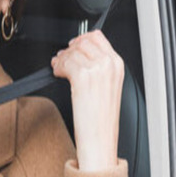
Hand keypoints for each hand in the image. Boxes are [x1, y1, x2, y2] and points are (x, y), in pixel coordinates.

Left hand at [51, 31, 123, 171]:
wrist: (100, 139)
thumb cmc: (101, 120)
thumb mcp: (106, 88)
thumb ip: (99, 68)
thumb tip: (81, 56)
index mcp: (117, 65)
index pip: (98, 37)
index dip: (81, 39)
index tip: (72, 46)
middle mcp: (109, 65)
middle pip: (83, 42)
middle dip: (69, 49)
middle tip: (60, 59)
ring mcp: (97, 70)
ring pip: (72, 52)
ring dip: (61, 59)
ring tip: (57, 68)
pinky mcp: (82, 77)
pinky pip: (65, 63)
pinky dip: (58, 67)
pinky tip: (57, 74)